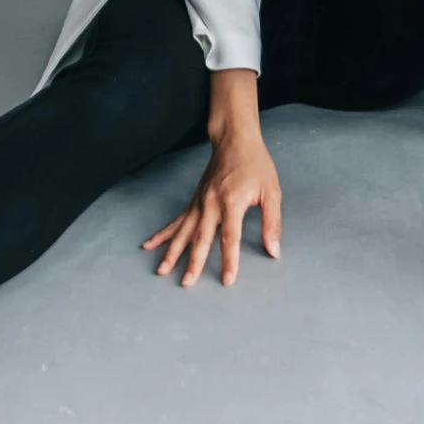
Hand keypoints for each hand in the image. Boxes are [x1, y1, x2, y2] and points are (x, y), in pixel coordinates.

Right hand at [143, 130, 282, 286]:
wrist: (234, 139)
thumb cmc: (256, 164)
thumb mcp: (272, 192)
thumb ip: (273, 223)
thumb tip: (274, 251)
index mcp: (231, 202)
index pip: (230, 237)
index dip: (229, 260)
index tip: (227, 280)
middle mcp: (211, 203)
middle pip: (200, 238)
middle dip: (193, 263)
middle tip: (186, 284)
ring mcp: (199, 202)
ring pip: (183, 231)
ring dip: (172, 252)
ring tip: (161, 271)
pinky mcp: (194, 201)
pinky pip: (176, 220)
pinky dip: (163, 234)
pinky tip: (149, 245)